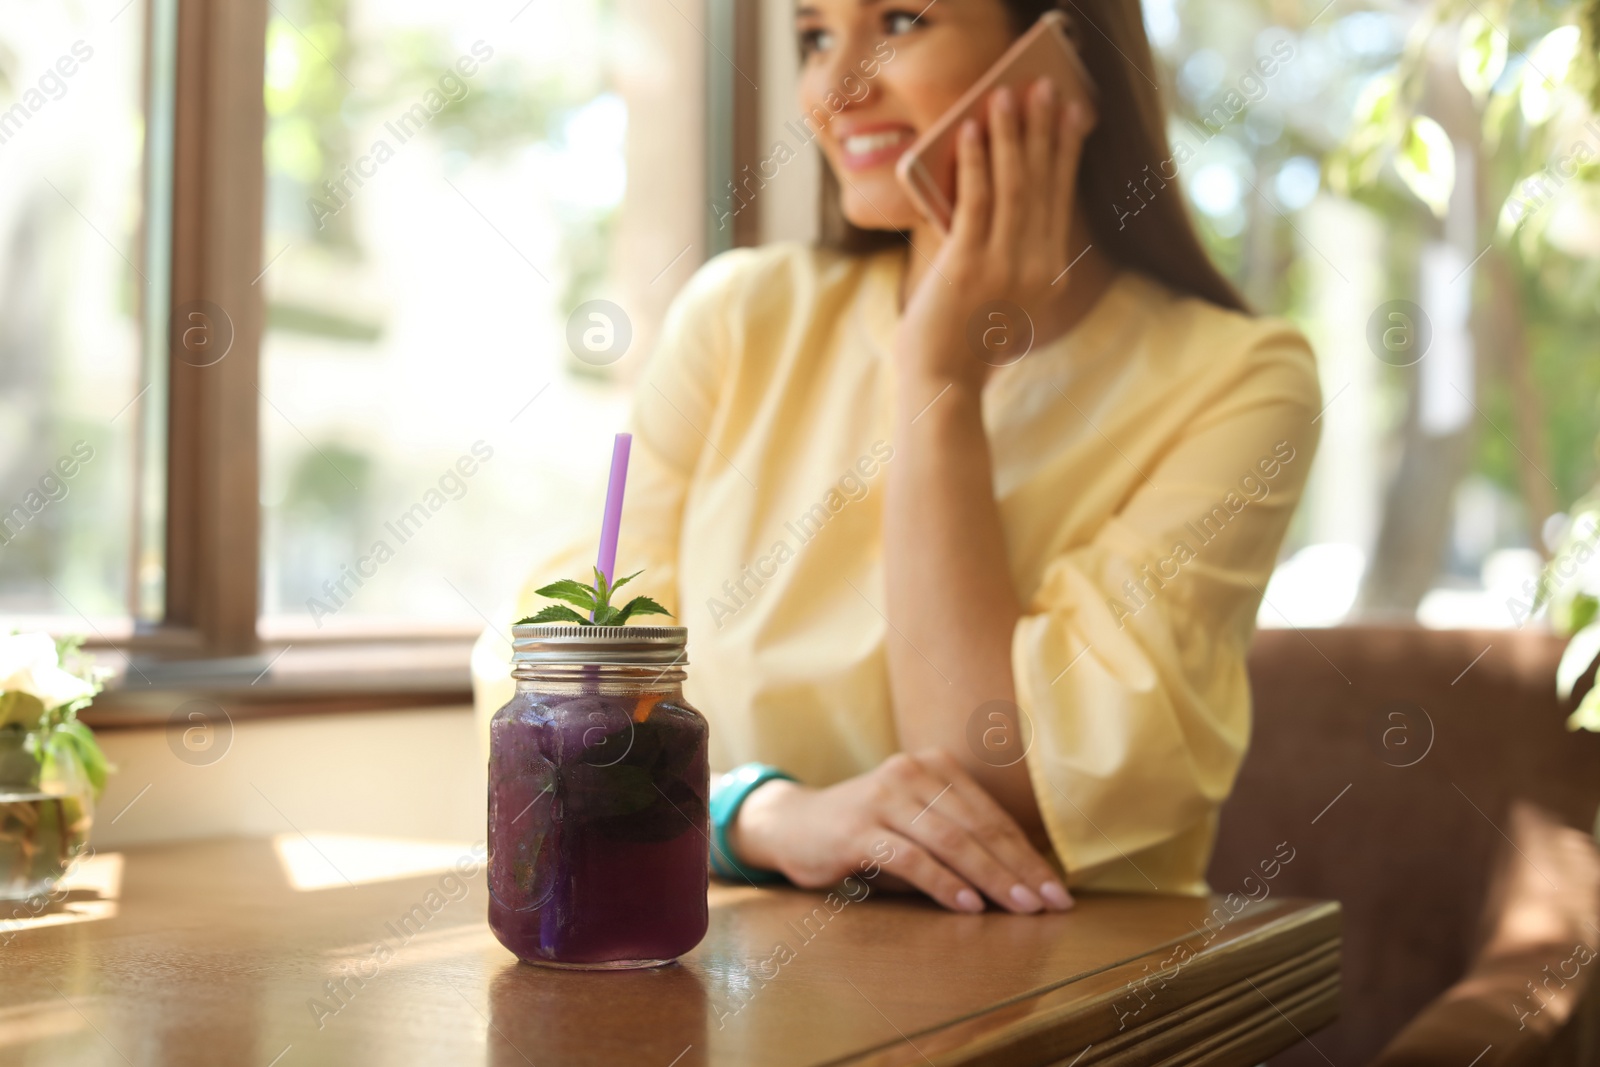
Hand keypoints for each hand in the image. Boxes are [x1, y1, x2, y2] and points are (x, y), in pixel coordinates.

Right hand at [727, 748, 1072, 913]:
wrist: (793, 826)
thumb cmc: (866, 832)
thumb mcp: (915, 826)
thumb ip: (959, 841)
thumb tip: (1021, 882)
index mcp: (934, 766)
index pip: (992, 815)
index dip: (1028, 855)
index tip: (1057, 890)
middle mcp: (911, 773)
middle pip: (979, 826)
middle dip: (1020, 869)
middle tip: (1050, 903)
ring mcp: (884, 798)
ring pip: (952, 840)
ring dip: (992, 878)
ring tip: (1020, 907)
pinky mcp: (858, 829)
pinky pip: (912, 858)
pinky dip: (944, 883)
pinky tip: (968, 905)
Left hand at [895, 78, 1093, 387]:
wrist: (944, 386)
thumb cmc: (964, 343)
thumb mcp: (1003, 300)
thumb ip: (1012, 257)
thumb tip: (993, 193)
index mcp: (1052, 275)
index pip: (1062, 200)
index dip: (1066, 153)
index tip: (1073, 114)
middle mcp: (1039, 267)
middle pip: (1044, 184)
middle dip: (1043, 130)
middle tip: (1043, 86)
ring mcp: (1006, 267)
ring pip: (1014, 186)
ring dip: (1010, 135)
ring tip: (1005, 96)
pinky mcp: (969, 266)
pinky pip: (975, 202)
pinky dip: (974, 163)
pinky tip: (968, 132)